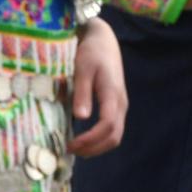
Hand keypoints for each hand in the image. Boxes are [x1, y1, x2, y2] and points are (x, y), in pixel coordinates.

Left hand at [68, 17, 127, 157]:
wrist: (104, 40)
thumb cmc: (91, 53)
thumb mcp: (83, 70)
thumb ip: (82, 93)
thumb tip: (81, 117)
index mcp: (113, 94)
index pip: (107, 125)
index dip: (91, 139)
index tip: (71, 144)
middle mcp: (120, 102)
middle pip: (114, 136)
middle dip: (94, 148)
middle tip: (70, 150)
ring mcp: (120, 104)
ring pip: (115, 135)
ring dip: (97, 147)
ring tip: (76, 148)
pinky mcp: (116, 104)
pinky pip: (113, 129)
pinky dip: (100, 139)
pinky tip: (84, 138)